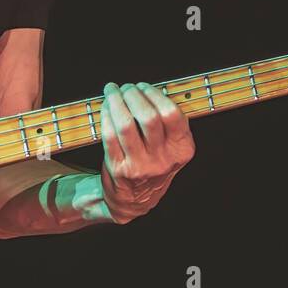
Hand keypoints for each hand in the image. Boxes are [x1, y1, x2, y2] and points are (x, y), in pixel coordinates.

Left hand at [98, 82, 194, 223]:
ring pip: (126, 124)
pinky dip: (106, 115)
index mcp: (182, 150)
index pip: (171, 114)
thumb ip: (170, 124)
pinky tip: (106, 106)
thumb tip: (149, 90)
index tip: (143, 87)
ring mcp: (139, 166)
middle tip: (127, 87)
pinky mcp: (118, 168)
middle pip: (148, 117)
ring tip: (113, 91)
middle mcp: (162, 160)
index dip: (155, 94)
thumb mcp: (173, 148)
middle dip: (134, 95)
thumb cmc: (154, 164)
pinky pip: (109, 135)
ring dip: (116, 101)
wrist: (135, 200)